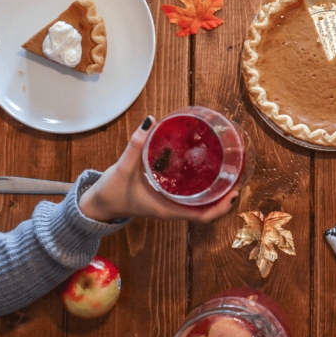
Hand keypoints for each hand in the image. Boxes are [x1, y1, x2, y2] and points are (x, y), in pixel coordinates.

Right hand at [79, 116, 236, 222]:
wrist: (98, 205)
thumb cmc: (111, 192)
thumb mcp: (123, 168)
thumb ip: (136, 145)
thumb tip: (150, 121)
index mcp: (168, 209)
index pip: (202, 216)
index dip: (221, 207)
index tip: (234, 192)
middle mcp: (173, 209)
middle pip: (208, 209)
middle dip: (225, 196)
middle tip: (237, 175)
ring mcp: (171, 204)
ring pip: (201, 202)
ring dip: (216, 191)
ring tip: (229, 171)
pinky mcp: (167, 197)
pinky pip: (190, 195)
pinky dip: (202, 186)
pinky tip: (206, 169)